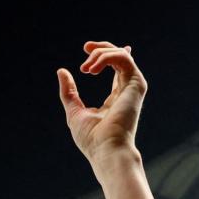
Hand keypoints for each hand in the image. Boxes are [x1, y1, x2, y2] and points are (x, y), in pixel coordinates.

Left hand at [57, 41, 147, 167]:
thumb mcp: (74, 111)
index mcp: (115, 97)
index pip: (116, 67)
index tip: (87, 48)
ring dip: (101, 55)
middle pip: (120, 57)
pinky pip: (124, 59)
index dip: (105, 54)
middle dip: (102, 48)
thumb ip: (69, 92)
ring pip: (121, 55)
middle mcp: (127, 90)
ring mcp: (133, 87)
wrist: (106, 151)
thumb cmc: (92, 139)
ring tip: (86, 69)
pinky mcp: (136, 85)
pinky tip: (92, 70)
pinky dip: (107, 58)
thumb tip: (62, 71)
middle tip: (86, 47)